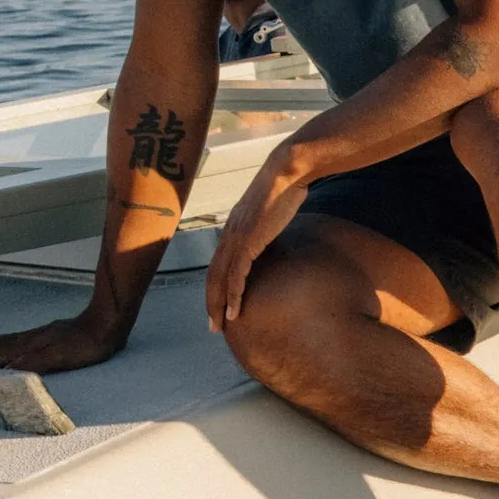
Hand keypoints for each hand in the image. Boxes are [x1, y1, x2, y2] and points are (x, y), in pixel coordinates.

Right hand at [0, 308, 125, 375]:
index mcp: (27, 346)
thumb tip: (5, 371)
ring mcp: (34, 337)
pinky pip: (11, 343)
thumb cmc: (86, 344)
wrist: (105, 323)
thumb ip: (34, 363)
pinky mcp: (43, 337)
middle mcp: (27, 340)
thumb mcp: (62, 357)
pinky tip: (0, 353)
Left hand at [205, 141, 314, 332]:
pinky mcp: (248, 240)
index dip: (216, 288)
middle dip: (211, 303)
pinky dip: (234, 295)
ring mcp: (236, 238)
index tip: (218, 306)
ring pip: (221, 279)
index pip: (218, 265)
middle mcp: (229, 235)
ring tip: (220, 324)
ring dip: (219, 304)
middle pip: (213, 276)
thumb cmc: (283, 189)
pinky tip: (235, 310)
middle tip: (213, 326)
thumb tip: (270, 236)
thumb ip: (265, 227)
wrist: (286, 172)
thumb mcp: (269, 213)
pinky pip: (237, 274)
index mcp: (232, 229)